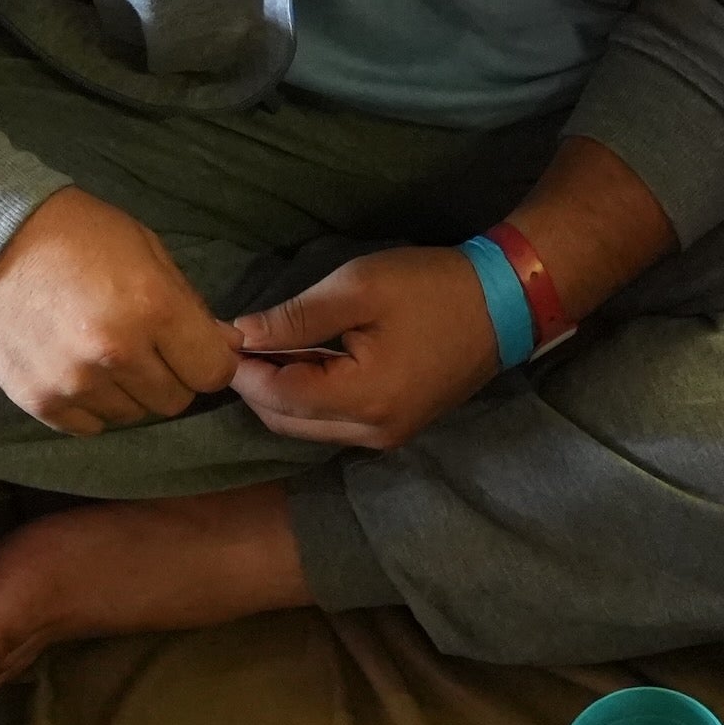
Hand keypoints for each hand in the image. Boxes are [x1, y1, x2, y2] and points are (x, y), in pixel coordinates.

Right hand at [0, 188, 239, 434]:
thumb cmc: (78, 235)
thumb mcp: (147, 251)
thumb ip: (190, 307)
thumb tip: (227, 348)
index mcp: (152, 307)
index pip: (213, 373)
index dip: (210, 362)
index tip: (196, 351)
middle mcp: (116, 352)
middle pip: (174, 401)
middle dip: (169, 376)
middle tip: (143, 346)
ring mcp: (75, 382)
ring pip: (132, 416)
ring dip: (128, 391)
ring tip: (101, 352)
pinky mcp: (40, 401)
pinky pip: (90, 426)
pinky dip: (91, 404)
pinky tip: (76, 366)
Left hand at [228, 247, 505, 452]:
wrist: (505, 302)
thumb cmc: (432, 287)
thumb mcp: (359, 288)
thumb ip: (295, 318)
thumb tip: (239, 336)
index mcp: (364, 400)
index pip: (278, 397)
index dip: (242, 370)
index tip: (218, 336)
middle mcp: (371, 433)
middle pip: (285, 422)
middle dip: (254, 386)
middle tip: (235, 343)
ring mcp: (385, 437)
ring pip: (306, 427)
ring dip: (278, 393)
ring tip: (263, 349)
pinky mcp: (394, 429)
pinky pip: (331, 423)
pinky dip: (306, 397)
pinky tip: (298, 362)